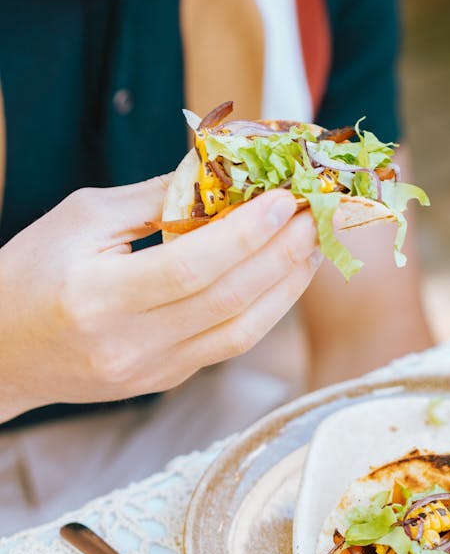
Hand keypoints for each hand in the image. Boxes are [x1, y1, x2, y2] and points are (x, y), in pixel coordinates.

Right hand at [0, 176, 321, 420]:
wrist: (1, 352)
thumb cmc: (31, 273)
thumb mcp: (81, 219)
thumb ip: (155, 198)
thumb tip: (222, 172)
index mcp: (97, 298)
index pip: (190, 267)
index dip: (246, 233)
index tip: (284, 199)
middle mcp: (129, 344)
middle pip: (227, 302)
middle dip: (282, 254)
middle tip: (315, 214)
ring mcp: (151, 371)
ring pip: (240, 333)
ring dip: (286, 286)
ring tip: (312, 243)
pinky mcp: (166, 381)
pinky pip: (228, 345)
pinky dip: (264, 308)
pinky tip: (282, 275)